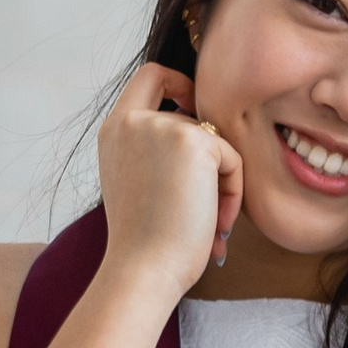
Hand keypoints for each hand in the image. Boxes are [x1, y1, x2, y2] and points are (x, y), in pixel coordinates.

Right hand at [96, 61, 243, 297]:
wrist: (143, 269)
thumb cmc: (145, 243)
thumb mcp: (137, 183)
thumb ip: (156, 152)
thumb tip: (206, 142)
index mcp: (114, 131)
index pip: (150, 77)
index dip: (178, 82)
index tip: (192, 104)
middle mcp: (133, 121)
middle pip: (194, 120)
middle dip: (208, 164)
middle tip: (204, 211)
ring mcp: (162, 126)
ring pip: (216, 145)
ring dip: (221, 186)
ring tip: (209, 225)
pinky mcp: (195, 140)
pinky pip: (233, 159)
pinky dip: (233, 193)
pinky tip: (215, 223)